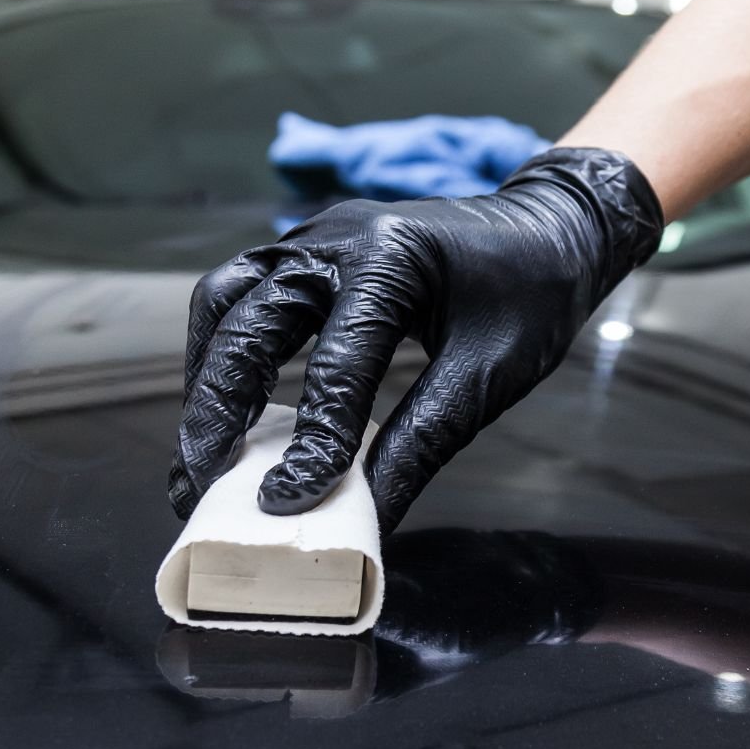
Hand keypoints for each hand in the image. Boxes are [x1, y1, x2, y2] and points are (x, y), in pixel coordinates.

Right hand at [168, 147, 662, 529]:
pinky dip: (221, 352)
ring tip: (201, 454)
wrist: (548, 228)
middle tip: (201, 484)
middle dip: (218, 408)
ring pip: (226, 303)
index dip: (311, 441)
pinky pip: (240, 296)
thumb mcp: (492, 375)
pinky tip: (224, 407)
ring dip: (206, 378)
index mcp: (394, 257)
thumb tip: (369, 520)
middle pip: (248, 322)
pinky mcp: (305, 251)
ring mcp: (314, 237)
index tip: (284, 507)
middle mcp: (336, 237)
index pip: (338, 362)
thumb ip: (424, 442)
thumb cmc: (532, 295)